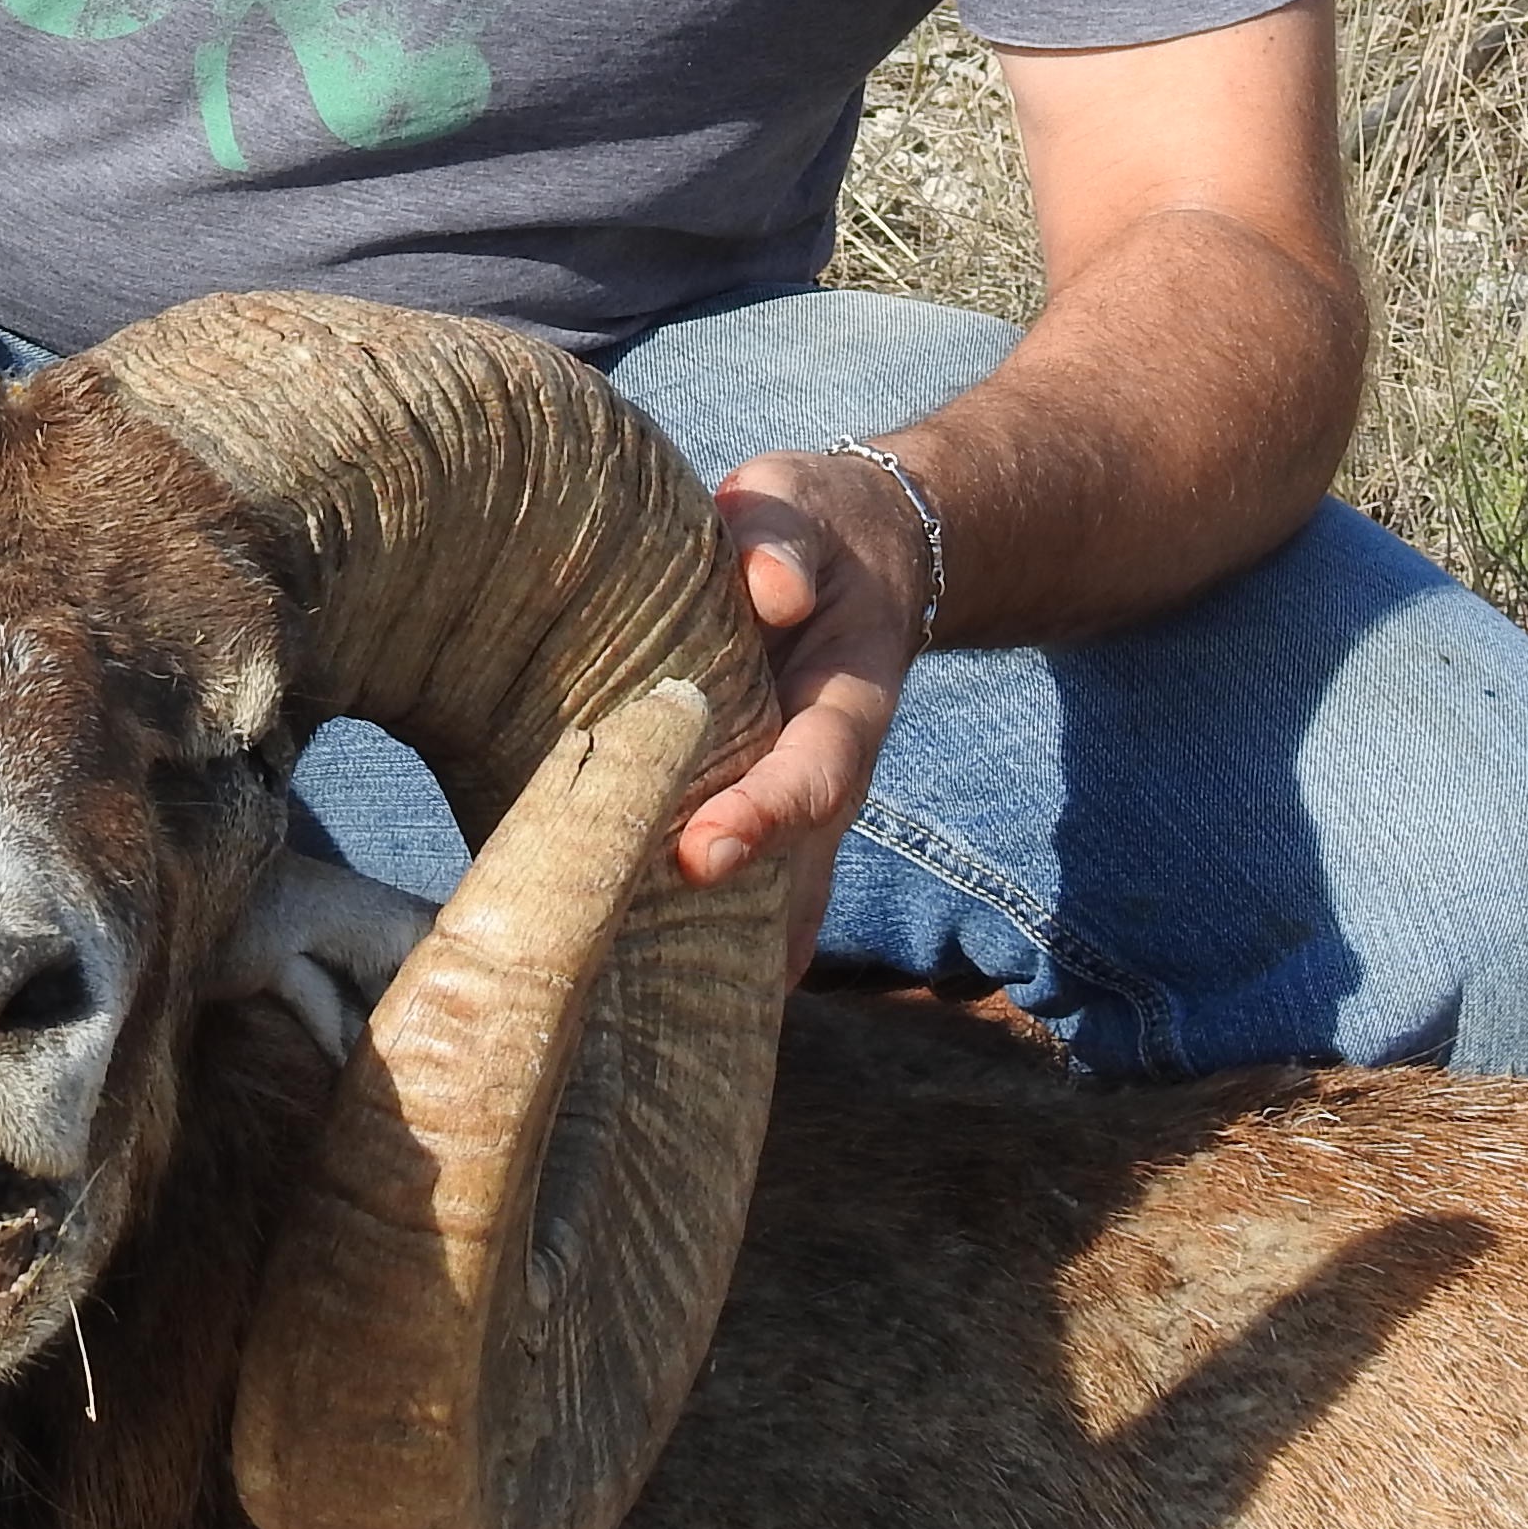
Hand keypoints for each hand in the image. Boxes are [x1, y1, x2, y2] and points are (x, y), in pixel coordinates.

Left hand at [681, 448, 936, 979]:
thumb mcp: (798, 503)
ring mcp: (807, 788)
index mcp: (849, 695)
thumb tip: (769, 585)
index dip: (765, 814)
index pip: (813, 768)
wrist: (863, 547)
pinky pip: (762, 876)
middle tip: (663, 965)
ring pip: (790, 885)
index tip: (700, 852)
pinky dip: (730, 934)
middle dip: (745, 916)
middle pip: (804, 857)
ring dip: (740, 950)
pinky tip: (675, 997)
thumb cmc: (811, 524)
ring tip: (673, 1025)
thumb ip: (782, 535)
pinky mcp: (770, 795)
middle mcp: (834, 761)